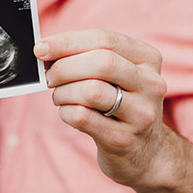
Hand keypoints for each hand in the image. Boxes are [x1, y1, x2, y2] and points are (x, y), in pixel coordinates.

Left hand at [35, 29, 168, 187]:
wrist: (145, 153)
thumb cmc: (120, 104)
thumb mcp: (116, 76)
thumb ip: (87, 57)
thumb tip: (45, 49)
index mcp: (148, 59)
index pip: (104, 39)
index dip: (67, 42)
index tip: (41, 48)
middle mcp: (151, 84)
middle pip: (101, 63)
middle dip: (64, 67)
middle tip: (49, 77)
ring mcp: (141, 114)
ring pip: (91, 91)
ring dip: (63, 92)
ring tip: (60, 97)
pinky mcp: (124, 139)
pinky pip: (83, 117)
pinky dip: (65, 112)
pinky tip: (68, 113)